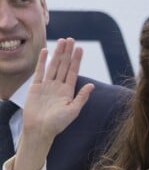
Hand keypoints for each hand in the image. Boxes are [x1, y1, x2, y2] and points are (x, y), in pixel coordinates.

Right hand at [13, 38, 93, 169]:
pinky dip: (42, 61)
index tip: (80, 48)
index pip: (73, 71)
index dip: (76, 60)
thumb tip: (92, 86)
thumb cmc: (58, 123)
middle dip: (68, 52)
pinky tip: (46, 51)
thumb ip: (82, 97)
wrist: (39, 130)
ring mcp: (47, 85)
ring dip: (57, 53)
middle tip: (71, 39)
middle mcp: (58, 85)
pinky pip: (39, 71)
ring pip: (53, 65)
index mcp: (68, 90)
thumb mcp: (73, 110)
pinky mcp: (35, 87)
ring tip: (62, 41)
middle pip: (64, 65)